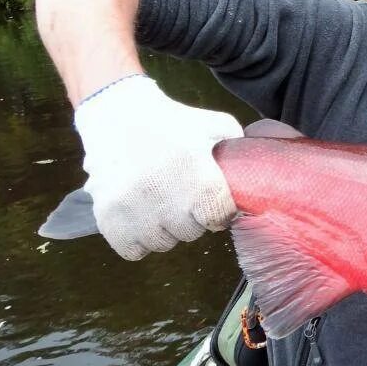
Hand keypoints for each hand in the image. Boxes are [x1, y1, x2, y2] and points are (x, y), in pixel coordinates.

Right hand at [75, 75, 242, 259]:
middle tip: (182, 197)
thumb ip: (238, 147)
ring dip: (164, 229)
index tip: (212, 200)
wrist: (118, 115)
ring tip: (159, 203)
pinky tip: (140, 216)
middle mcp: (168, 200)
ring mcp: (135, 212)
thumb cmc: (172, 122)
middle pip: (191, 233)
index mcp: (200, 180)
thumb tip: (257, 172)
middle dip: (191, 218)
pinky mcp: (108, 219)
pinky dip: (137, 239)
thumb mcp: (215, 125)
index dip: (218, 210)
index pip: (220, 219)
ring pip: (162, 243)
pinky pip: (132, 250)